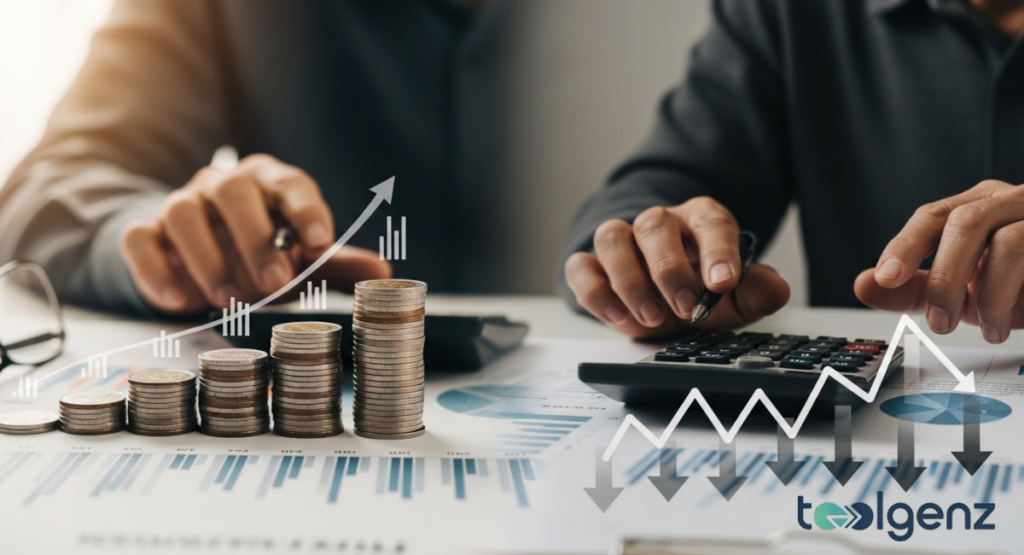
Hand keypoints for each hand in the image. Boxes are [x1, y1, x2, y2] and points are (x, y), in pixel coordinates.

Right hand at [121, 154, 390, 313]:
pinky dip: (156, 270)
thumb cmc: (263, 254)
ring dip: (208, 259)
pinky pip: (141, 239)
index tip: (320, 243)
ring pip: (184, 212)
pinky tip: (180, 301)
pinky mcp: (146, 230)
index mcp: (270, 183)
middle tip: (274, 283)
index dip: (306, 210)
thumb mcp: (302, 260)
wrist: (199, 256)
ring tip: (230, 299)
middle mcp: (223, 184)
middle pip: (234, 191)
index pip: (290, 184)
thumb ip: (337, 265)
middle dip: (255, 239)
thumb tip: (383, 273)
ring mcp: (181, 203)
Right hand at [564, 197, 789, 338]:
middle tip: (685, 307)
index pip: (710, 222)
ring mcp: (622, 241)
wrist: (666, 303)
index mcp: (701, 221)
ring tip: (651, 318)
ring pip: (612, 238)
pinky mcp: (591, 265)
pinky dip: (594, 291)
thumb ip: (758, 292)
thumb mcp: (737, 298)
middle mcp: (659, 224)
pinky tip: (616, 317)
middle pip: (654, 226)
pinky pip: (580, 266)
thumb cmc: (703, 293)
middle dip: (669, 270)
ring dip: (629, 280)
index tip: (723, 283)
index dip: (717, 250)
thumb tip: (774, 288)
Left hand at [855, 179, 1023, 342]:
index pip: (933, 216)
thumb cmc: (1020, 284)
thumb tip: (863, 284)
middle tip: (939, 323)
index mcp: (979, 206)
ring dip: (990, 295)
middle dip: (945, 278)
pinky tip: (1015, 319)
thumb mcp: (962, 289)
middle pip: (965, 223)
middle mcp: (1012, 201)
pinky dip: (1019, 296)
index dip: (905, 245)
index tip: (885, 277)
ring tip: (990, 327)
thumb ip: (914, 288)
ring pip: (1009, 242)